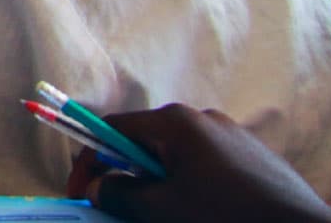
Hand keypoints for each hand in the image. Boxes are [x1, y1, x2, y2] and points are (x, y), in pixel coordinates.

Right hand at [69, 104, 330, 222]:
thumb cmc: (227, 214)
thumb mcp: (164, 208)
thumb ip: (121, 194)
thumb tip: (97, 187)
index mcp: (175, 122)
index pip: (112, 129)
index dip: (89, 160)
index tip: (80, 192)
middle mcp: (200, 118)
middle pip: (143, 141)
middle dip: (125, 174)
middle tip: (120, 207)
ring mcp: (229, 133)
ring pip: (173, 155)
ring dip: (157, 182)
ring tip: (162, 213)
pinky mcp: (249, 153)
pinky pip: (202, 163)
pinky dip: (187, 183)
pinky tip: (196, 209)